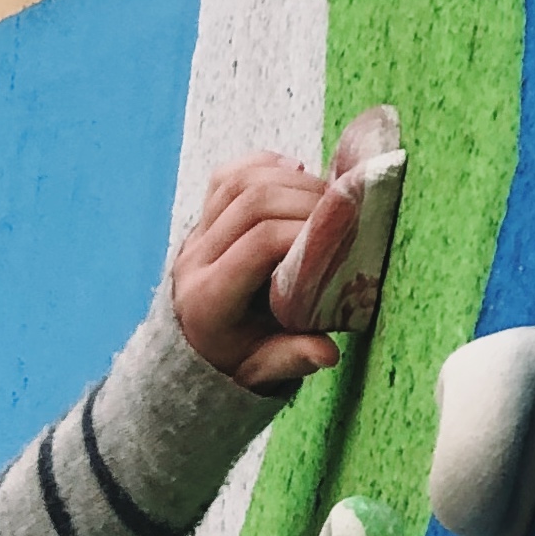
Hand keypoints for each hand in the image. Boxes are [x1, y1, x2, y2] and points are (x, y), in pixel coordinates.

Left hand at [171, 151, 343, 393]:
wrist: (196, 349)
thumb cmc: (236, 360)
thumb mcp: (261, 369)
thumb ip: (292, 359)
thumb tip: (328, 354)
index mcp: (208, 300)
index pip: (260, 241)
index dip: (304, 229)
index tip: (339, 235)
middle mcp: (194, 261)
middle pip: (253, 201)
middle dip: (304, 198)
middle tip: (341, 212)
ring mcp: (194, 236)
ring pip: (241, 181)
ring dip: (289, 180)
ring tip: (323, 197)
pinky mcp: (201, 219)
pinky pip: (227, 175)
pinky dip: (263, 166)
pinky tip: (292, 172)